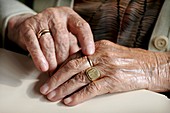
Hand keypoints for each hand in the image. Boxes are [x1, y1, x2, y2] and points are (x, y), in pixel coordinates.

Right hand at [7, 7, 94, 72]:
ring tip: (54, 72)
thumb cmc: (54, 35)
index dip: (86, 40)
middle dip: (63, 58)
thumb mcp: (68, 38)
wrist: (30, 27)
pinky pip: (34, 44)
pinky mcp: (27, 27)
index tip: (89, 53)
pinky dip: (39, 57)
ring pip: (48, 43)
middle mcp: (56, 16)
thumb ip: (75, 48)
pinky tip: (43, 67)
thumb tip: (83, 64)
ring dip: (52, 61)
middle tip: (64, 71)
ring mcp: (41, 20)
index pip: (81, 27)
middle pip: (63, 39)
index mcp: (70, 17)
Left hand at [40, 40, 169, 105]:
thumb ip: (92, 56)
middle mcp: (100, 56)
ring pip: (79, 79)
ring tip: (53, 96)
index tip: (50, 76)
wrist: (149, 66)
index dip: (59, 68)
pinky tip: (69, 101)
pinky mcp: (113, 81)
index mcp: (97, 47)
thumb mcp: (108, 52)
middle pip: (72, 67)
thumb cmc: (128, 60)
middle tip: (45, 88)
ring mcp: (106, 68)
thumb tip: (74, 65)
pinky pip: (92, 89)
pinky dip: (79, 96)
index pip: (73, 57)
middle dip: (56, 79)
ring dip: (64, 89)